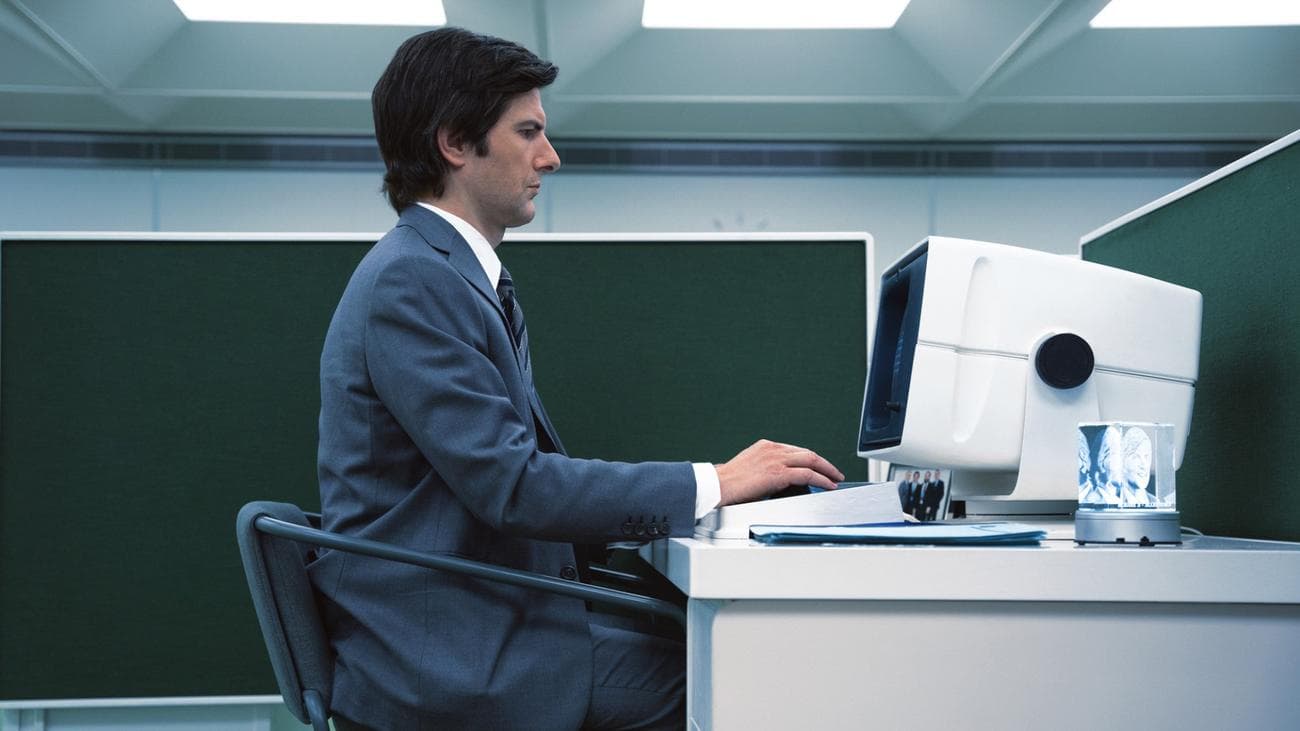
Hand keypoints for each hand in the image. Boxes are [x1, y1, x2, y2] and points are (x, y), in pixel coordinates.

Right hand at [714, 439, 844, 506]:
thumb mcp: (749, 469)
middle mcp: (772, 449)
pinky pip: (807, 474)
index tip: (818, 466)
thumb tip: (779, 482)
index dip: (810, 459)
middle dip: (824, 463)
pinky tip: (828, 485)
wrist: (717, 486)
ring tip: (836, 479)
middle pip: (807, 453)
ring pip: (811, 460)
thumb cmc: (728, 483)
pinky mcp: (778, 472)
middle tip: (834, 472)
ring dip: (827, 470)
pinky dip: (821, 479)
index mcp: (765, 446)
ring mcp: (776, 459)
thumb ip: (766, 470)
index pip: (795, 450)